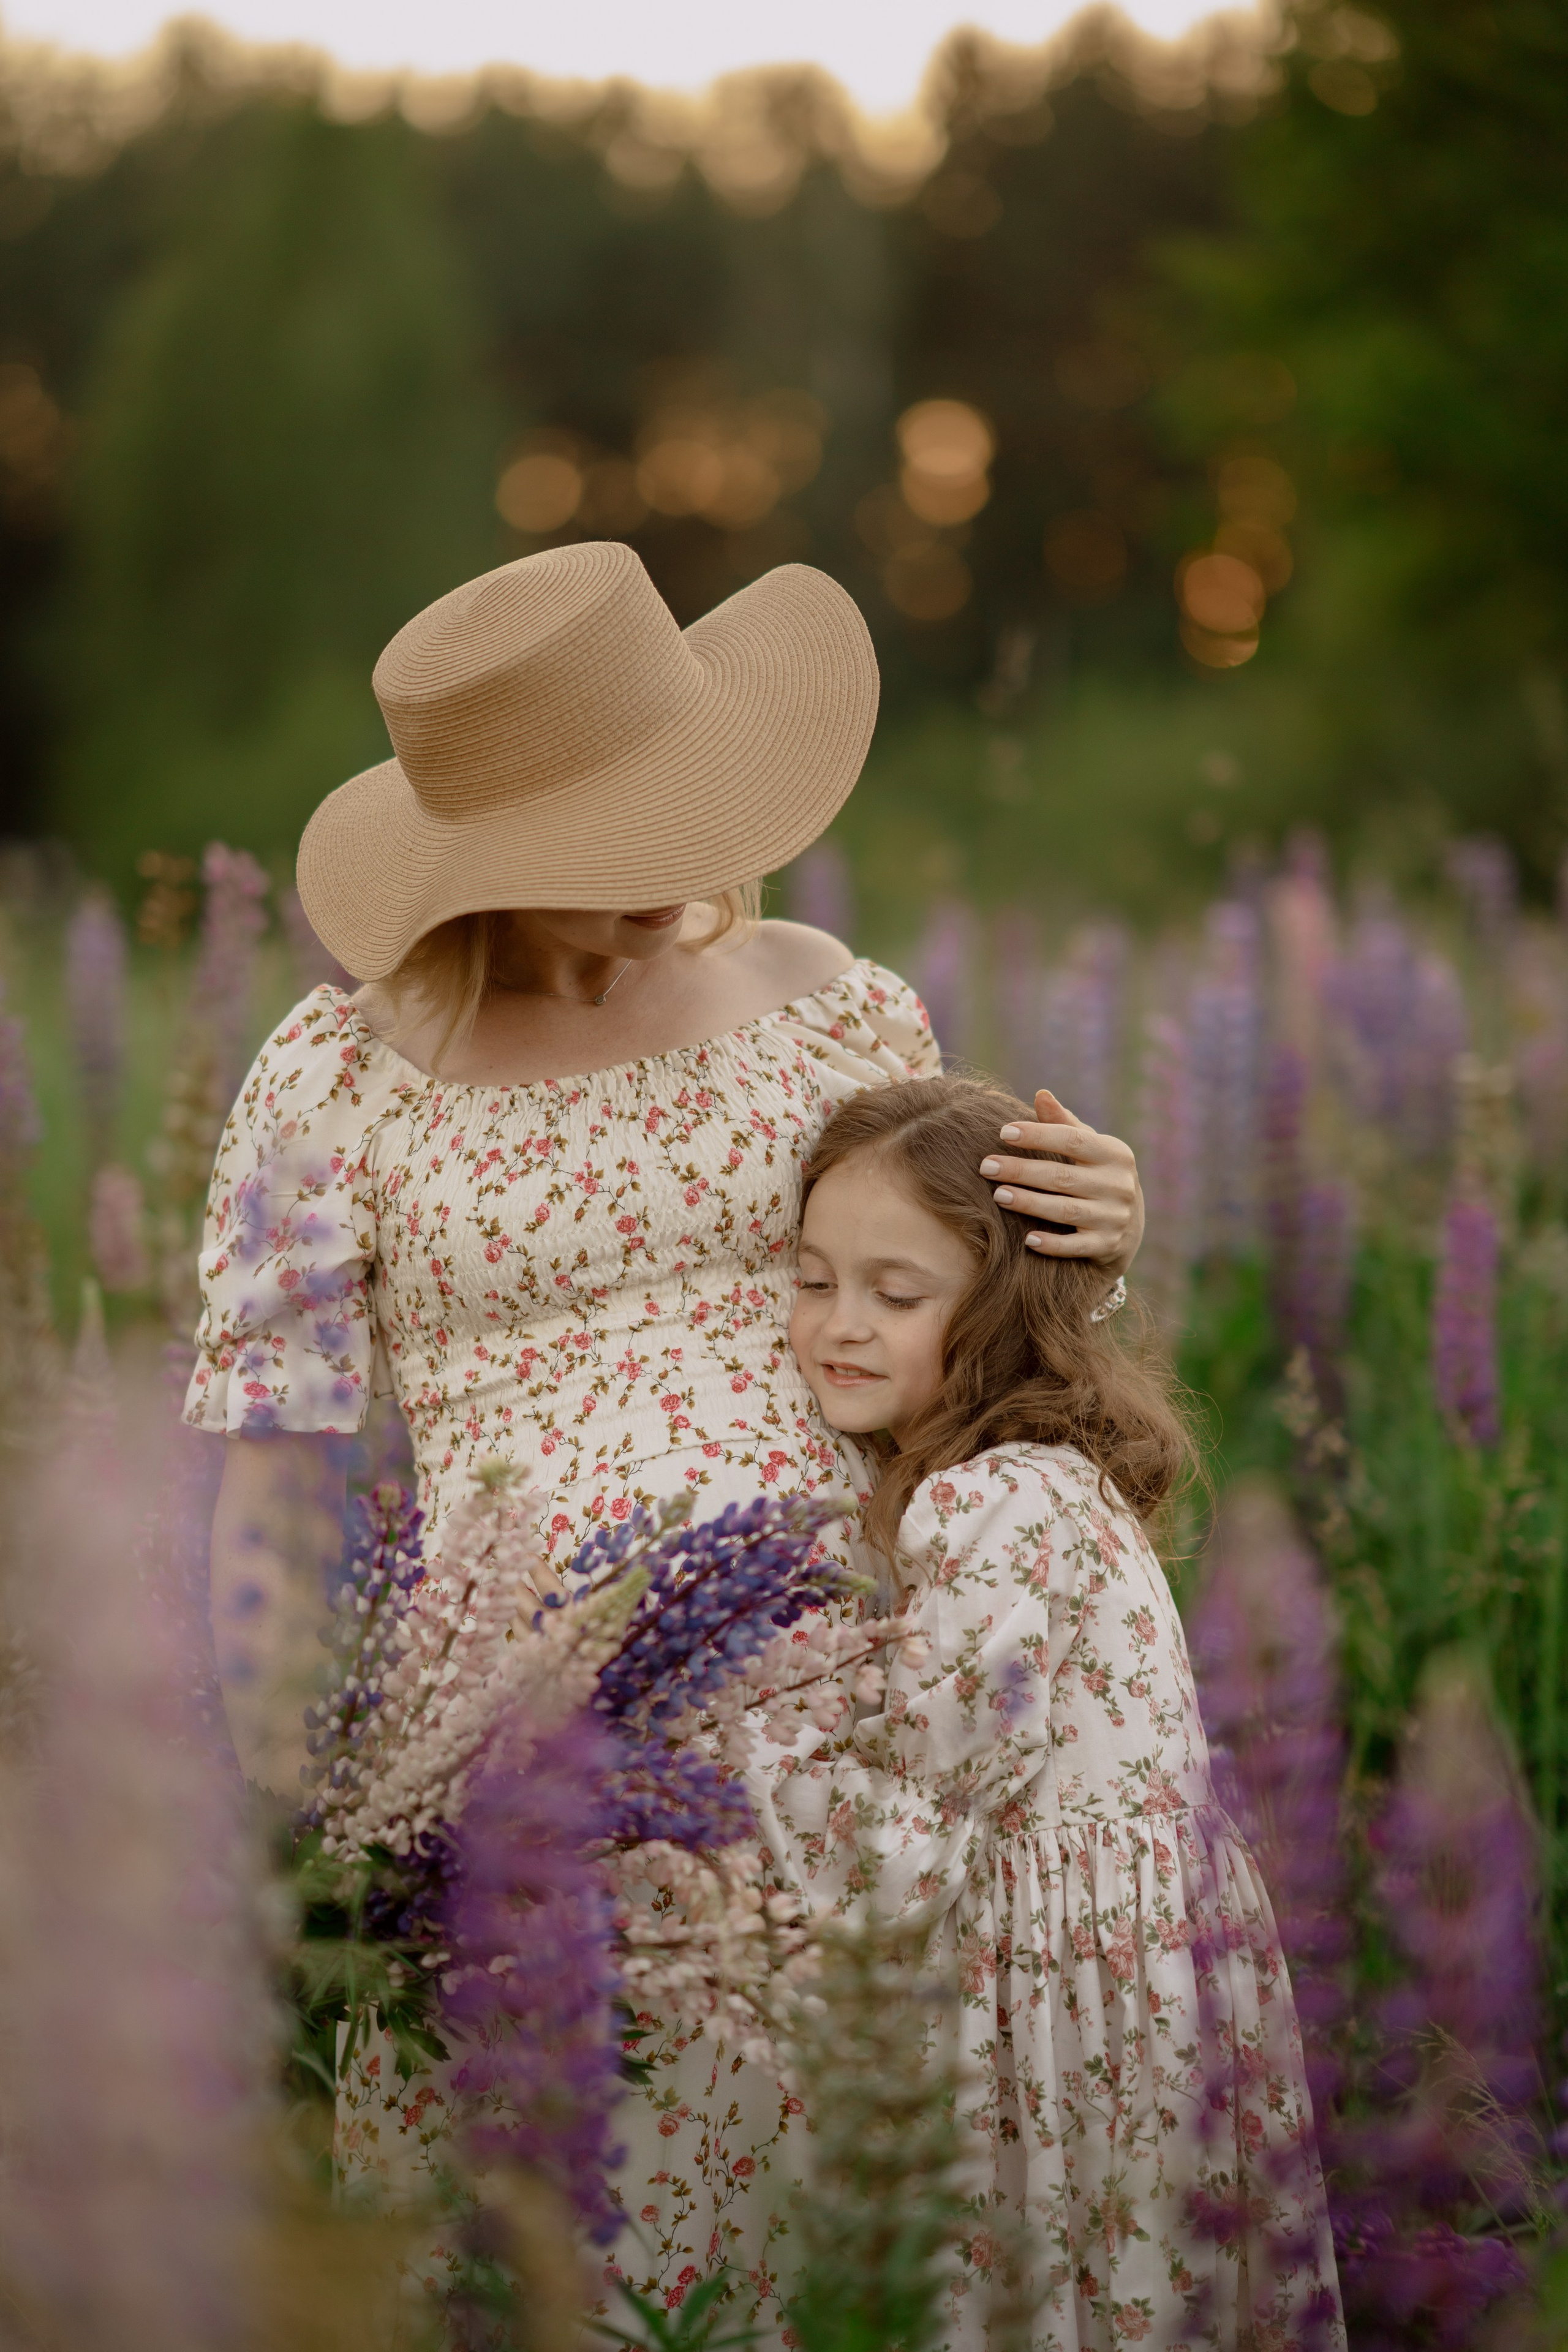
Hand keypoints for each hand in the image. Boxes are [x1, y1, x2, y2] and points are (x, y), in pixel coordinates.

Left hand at [978, 1089, 1144, 1274]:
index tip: (1003, 1132)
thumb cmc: (1096, 1174)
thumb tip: (1041, 1095)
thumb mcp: (1089, 1147)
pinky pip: (1076, 1247)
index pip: (1073, 1140)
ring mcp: (1114, 1218)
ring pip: (1066, 1211)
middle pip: (1063, 1177)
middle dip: (1021, 1171)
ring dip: (1030, 1203)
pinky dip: (1053, 1244)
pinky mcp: (1107, 1246)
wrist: (1129, 1225)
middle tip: (986, 1166)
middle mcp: (1118, 1185)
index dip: (1038, 1135)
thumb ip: (1063, 1124)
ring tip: (998, 1195)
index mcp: (1114, 1154)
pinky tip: (1027, 1239)